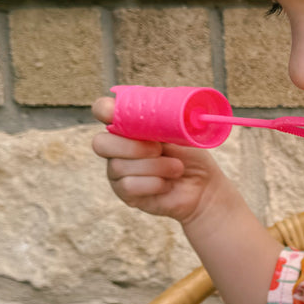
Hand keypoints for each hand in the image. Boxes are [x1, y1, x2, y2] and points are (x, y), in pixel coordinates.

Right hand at [90, 94, 228, 225]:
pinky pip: (128, 186)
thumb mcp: (179, 133)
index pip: (103, 111)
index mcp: (127, 126)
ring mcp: (118, 172)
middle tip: (158, 149)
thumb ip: (161, 121)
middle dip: (130, 146)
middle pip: (100, 143)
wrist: (203, 187)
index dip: (104, 109)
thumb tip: (152, 115)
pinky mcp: (126, 194)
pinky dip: (153, 183)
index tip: (113, 112)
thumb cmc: (190, 156)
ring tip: (177, 168)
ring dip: (154, 166)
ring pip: (119, 167)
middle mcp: (117, 148)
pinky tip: (167, 183)